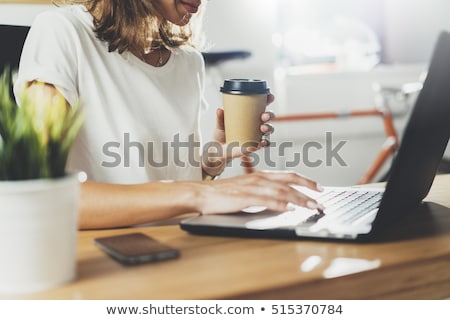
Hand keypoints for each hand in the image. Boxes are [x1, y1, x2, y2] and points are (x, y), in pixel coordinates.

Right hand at [196, 171, 323, 214]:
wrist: (202, 193)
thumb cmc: (223, 193)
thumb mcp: (246, 188)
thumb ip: (263, 191)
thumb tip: (280, 200)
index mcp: (260, 175)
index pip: (288, 175)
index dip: (306, 181)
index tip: (318, 188)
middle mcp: (259, 178)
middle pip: (289, 181)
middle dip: (308, 190)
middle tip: (321, 199)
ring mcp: (252, 187)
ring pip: (281, 191)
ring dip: (299, 199)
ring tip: (312, 206)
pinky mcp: (245, 197)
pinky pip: (266, 200)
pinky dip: (280, 204)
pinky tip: (289, 209)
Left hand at [202, 94, 275, 175]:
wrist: (218, 152)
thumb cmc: (220, 137)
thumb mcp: (220, 125)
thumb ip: (220, 118)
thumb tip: (220, 110)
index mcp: (249, 117)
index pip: (260, 106)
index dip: (267, 100)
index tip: (270, 96)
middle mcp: (255, 125)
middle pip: (268, 118)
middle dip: (270, 115)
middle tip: (264, 116)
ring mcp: (255, 135)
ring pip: (268, 130)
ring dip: (268, 128)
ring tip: (262, 128)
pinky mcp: (254, 146)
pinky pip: (263, 144)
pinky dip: (265, 143)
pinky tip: (262, 142)